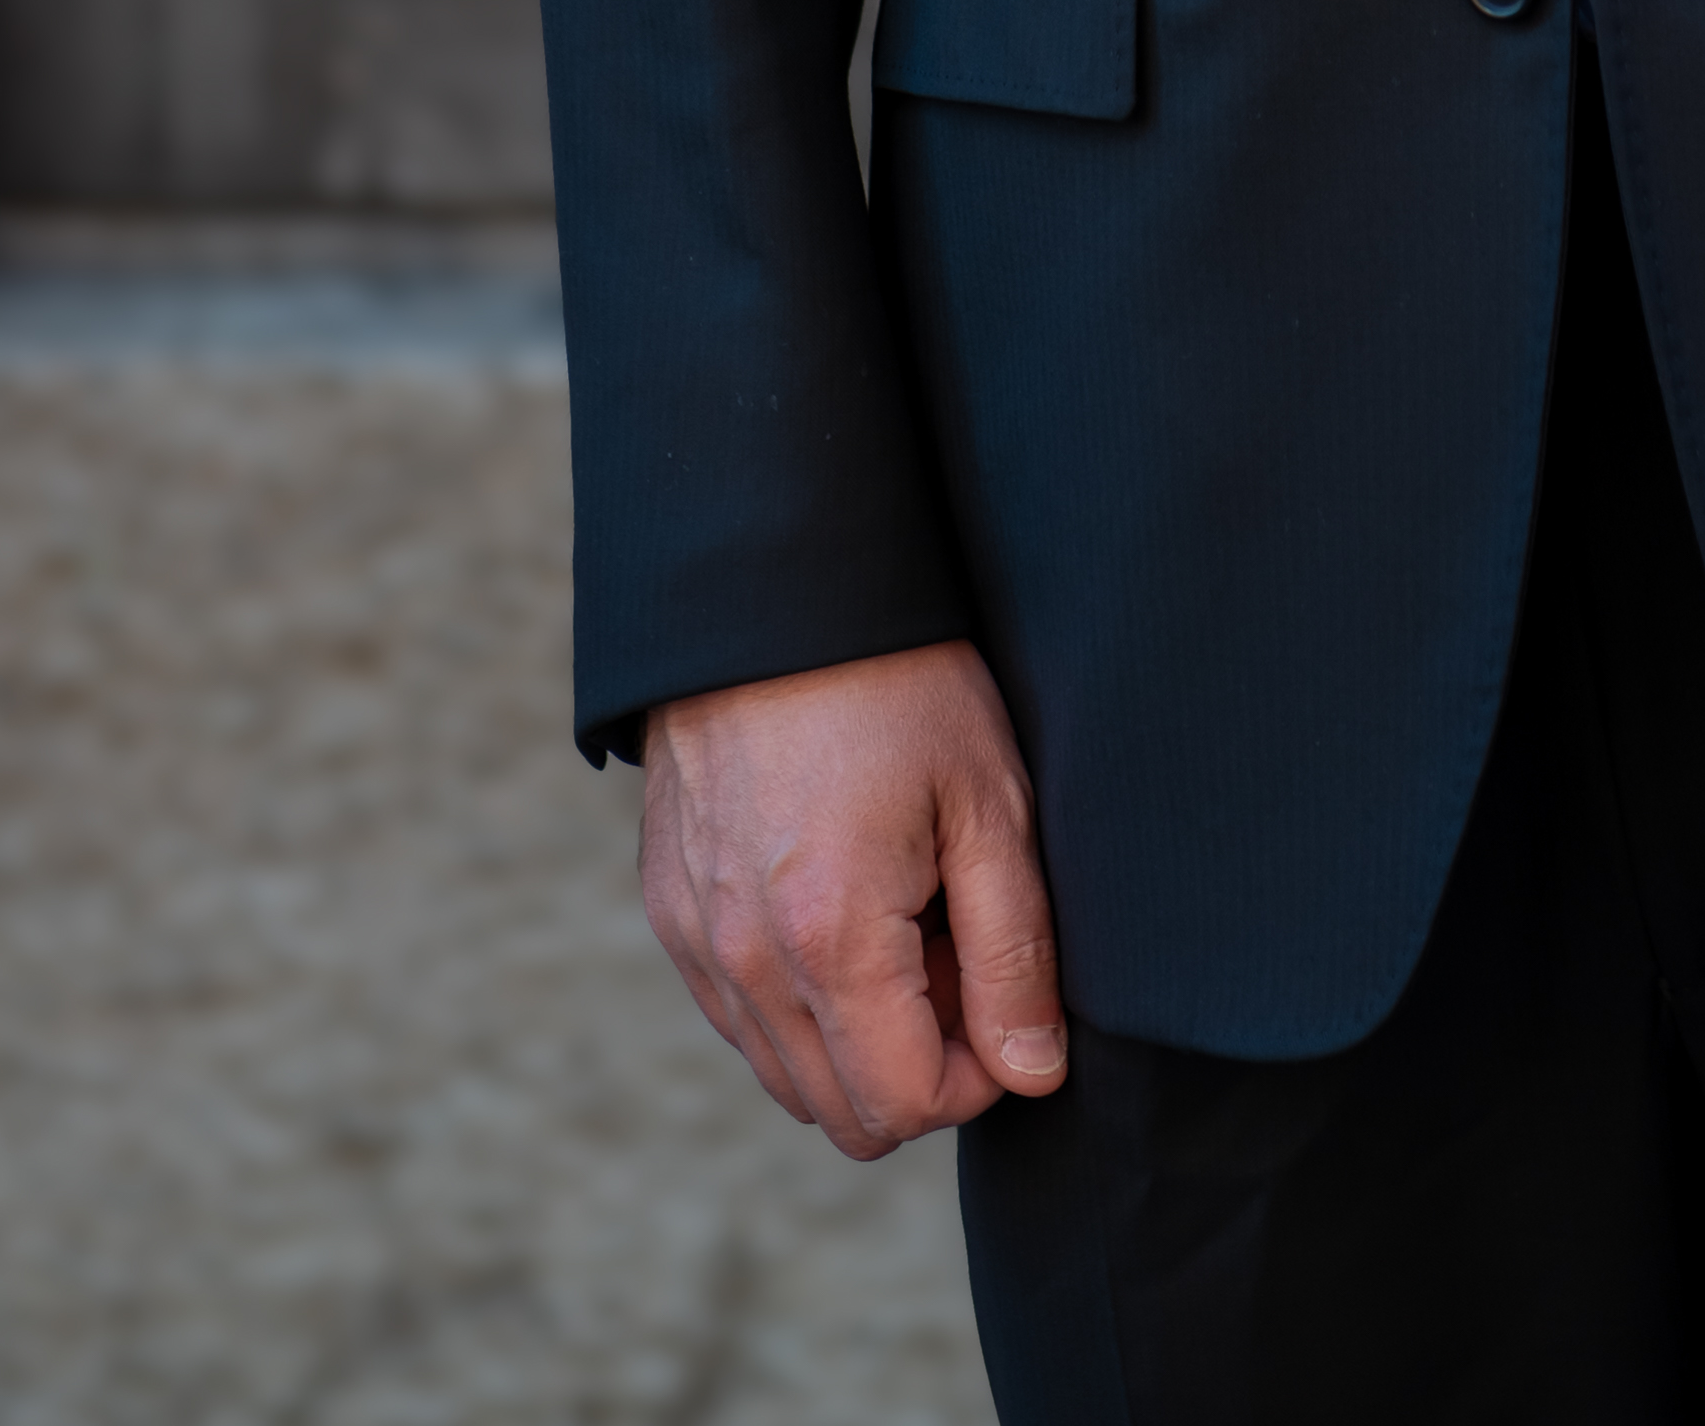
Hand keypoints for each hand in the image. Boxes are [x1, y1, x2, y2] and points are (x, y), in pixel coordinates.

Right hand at [639, 637, 1068, 1159]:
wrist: (777, 591)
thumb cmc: (900, 684)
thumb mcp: (989, 803)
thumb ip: (1014, 954)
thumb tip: (1032, 1075)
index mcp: (828, 939)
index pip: (905, 1107)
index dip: (979, 1074)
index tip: (1003, 990)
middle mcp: (744, 961)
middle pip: (843, 1114)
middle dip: (918, 1063)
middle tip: (956, 950)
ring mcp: (696, 941)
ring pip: (787, 1076)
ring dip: (858, 1036)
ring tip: (904, 918)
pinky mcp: (672, 913)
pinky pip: (741, 1018)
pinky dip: (800, 999)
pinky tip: (843, 902)